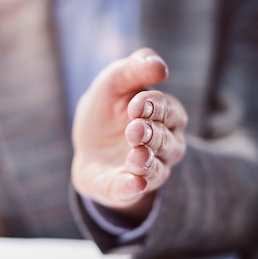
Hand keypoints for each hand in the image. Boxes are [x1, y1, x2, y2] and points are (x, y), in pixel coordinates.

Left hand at [71, 48, 186, 219]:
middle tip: (134, 130)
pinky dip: (132, 187)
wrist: (88, 145)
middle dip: (152, 136)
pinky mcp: (125, 189)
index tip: (136, 104)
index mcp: (166, 116)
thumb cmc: (108, 108)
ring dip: (147, 163)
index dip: (156, 107)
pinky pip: (132, 191)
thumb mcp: (114, 82)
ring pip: (156, 170)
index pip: (169, 111)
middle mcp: (165, 146)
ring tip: (135, 157)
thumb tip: (160, 67)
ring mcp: (147, 170)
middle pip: (167, 142)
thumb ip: (134, 68)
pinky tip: (131, 183)